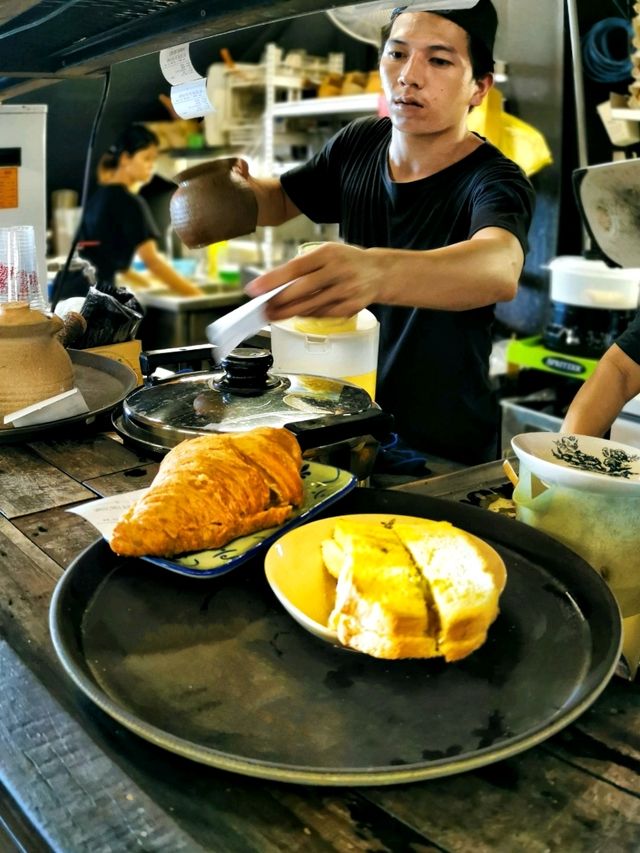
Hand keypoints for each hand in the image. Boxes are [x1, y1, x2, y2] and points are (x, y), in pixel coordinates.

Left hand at [245, 242, 381, 320]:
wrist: (379, 273)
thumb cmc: (346, 261)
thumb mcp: (326, 252)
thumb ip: (303, 265)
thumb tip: (274, 282)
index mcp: (328, 254)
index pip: (295, 268)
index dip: (272, 280)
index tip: (255, 288)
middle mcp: (338, 271)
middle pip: (301, 290)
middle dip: (278, 302)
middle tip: (263, 308)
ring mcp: (345, 291)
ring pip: (310, 306)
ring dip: (288, 312)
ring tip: (273, 315)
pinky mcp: (350, 307)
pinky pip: (322, 314)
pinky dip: (306, 314)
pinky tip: (296, 314)